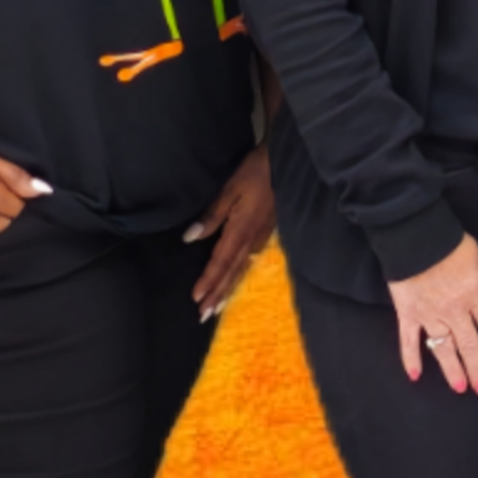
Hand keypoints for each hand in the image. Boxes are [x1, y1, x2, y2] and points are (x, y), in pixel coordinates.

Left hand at [183, 148, 274, 319]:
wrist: (288, 162)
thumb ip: (211, 216)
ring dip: (228, 288)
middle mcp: (252, 239)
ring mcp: (261, 236)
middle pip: (232, 272)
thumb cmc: (257, 171)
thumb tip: (189, 239)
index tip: (196, 299)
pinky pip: (250, 260)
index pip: (221, 262)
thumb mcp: (230, 189)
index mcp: (240, 230)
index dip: (208, 281)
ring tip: (218, 306)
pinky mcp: (267, 231)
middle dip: (218, 294)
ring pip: (242, 268)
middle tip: (205, 315)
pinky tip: (237, 278)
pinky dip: (240, 274)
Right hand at [390, 235, 477, 392]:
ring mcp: (429, 314)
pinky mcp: (407, 313)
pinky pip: (409, 340)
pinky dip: (410, 358)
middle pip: (469, 344)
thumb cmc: (446, 241)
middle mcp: (454, 310)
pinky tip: (415, 376)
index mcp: (473, 294)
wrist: (413, 236)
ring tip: (459, 387)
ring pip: (443, 347)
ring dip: (451, 369)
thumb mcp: (475, 255)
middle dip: (477, 367)